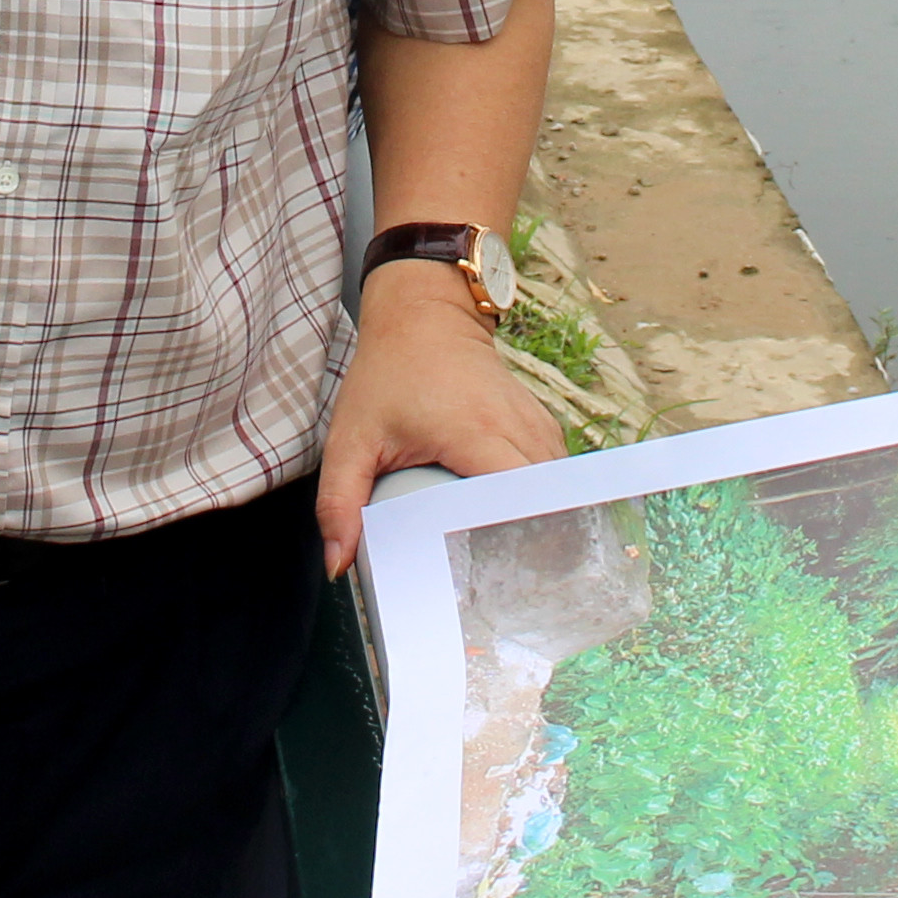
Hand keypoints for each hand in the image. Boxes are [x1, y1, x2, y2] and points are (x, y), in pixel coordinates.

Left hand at [318, 265, 563, 578]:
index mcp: (473, 433)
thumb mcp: (350, 438)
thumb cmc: (387, 373)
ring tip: (522, 562)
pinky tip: (525, 523)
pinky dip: (544, 497)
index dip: (518, 542)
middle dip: (535, 543)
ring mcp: (534, 420)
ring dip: (543, 521)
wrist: (421, 312)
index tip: (504, 579)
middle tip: (512, 585)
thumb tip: (339, 564)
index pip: (518, 499)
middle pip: (545, 501)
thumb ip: (339, 501)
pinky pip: (555, 470)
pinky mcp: (540, 420)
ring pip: (558, 487)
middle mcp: (515, 426)